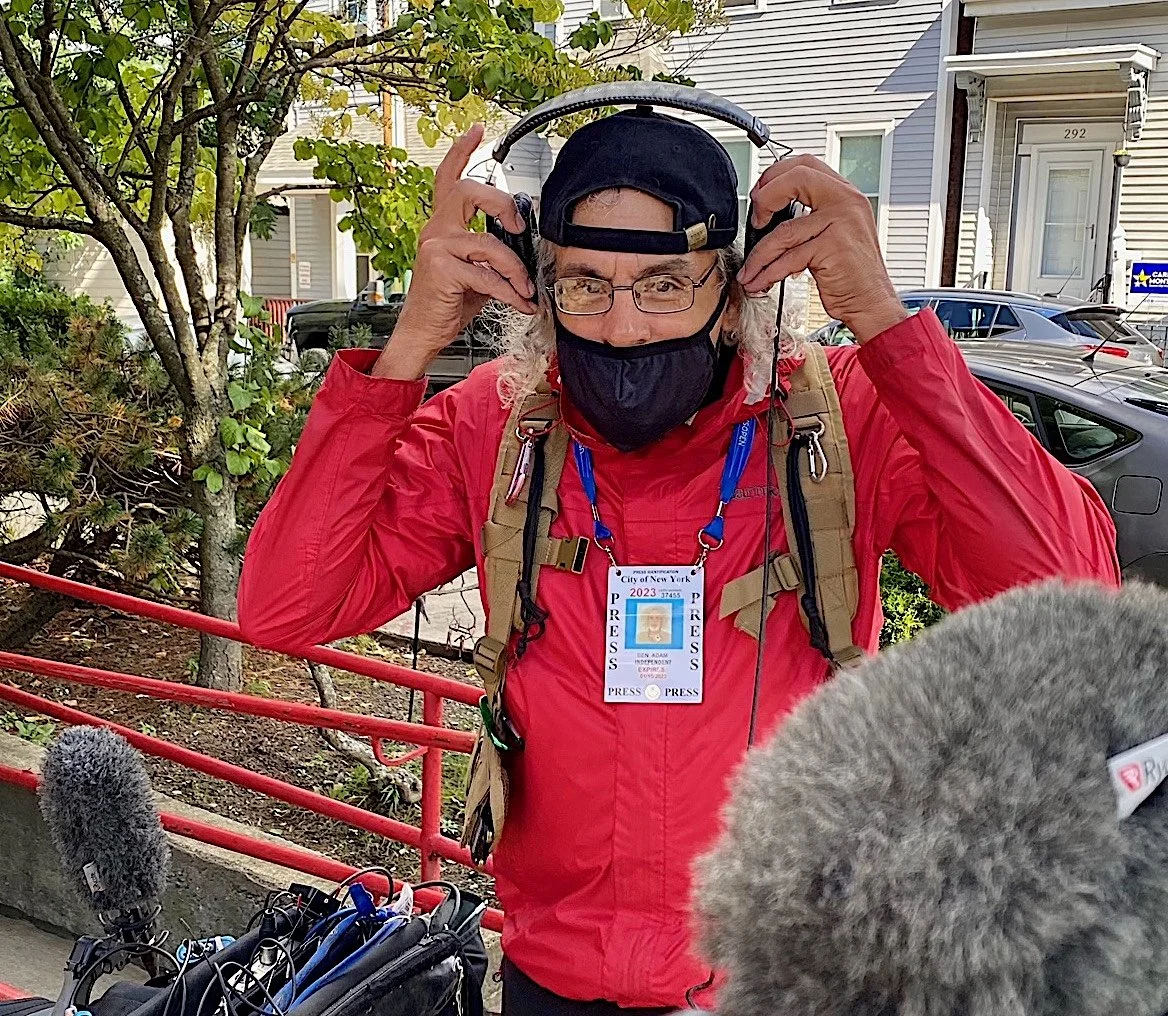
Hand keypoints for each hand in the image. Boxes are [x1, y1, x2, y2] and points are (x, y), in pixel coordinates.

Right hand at [373, 123, 537, 379]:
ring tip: (526, 288)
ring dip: (515, 268)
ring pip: (488, 242)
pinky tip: (520, 302)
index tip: (478, 131)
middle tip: (519, 224)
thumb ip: (493, 255)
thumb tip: (525, 251)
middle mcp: (436, 231)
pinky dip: (510, 292)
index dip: (462, 151)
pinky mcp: (441, 269)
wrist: (423, 333)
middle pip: (466, 191)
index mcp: (442, 226)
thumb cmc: (448, 303)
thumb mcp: (476, 273)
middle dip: (500, 202)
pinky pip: (487, 276)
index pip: (448, 178)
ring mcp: (436, 248)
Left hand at [739, 154, 908, 343]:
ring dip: (758, 255)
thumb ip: (811, 215)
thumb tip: (770, 211)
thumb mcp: (834, 232)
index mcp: (845, 193)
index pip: (806, 165)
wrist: (871, 302)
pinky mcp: (833, 247)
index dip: (776, 176)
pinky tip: (759, 281)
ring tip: (749, 270)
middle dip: (765, 198)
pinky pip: (788, 258)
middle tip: (756, 221)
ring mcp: (842, 222)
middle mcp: (846, 201)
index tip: (761, 197)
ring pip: (784, 230)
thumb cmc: (851, 272)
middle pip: (796, 178)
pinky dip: (767, 272)